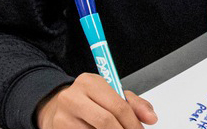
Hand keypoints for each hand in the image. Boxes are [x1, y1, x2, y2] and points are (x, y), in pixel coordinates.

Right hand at [36, 73, 157, 128]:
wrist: (55, 107)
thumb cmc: (88, 101)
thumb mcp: (110, 95)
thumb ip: (133, 104)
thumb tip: (151, 118)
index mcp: (90, 82)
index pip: (118, 106)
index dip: (133, 124)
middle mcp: (73, 97)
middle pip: (106, 122)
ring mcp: (62, 116)